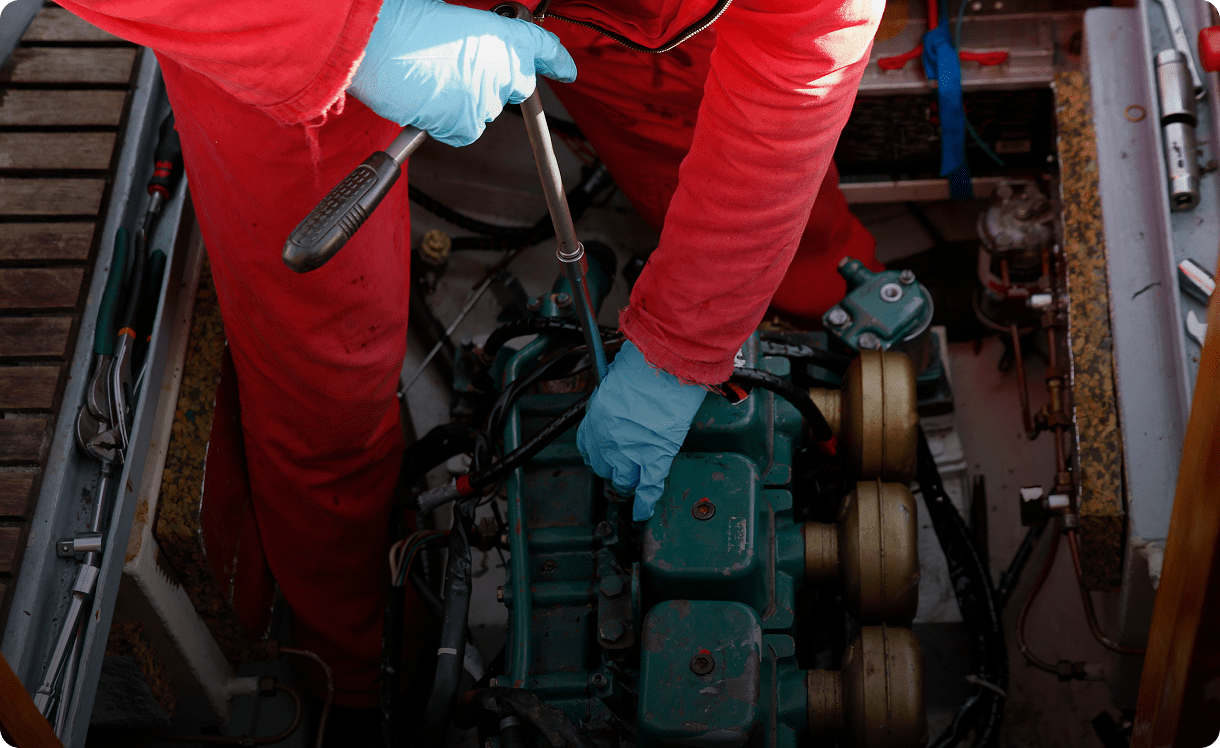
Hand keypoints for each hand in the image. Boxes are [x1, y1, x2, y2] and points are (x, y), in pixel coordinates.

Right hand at [347, 0, 575, 145]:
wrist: (374, 42)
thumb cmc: (403, 20)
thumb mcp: (450, 15)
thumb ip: (476, 38)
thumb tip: (476, 52)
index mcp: (502, 35)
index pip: (542, 50)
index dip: (556, 61)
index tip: (566, 70)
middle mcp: (501, 69)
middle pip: (514, 87)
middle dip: (497, 82)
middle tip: (464, 72)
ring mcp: (485, 100)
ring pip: (485, 110)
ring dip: (465, 101)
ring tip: (432, 81)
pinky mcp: (464, 124)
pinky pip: (464, 130)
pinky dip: (449, 122)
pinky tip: (427, 102)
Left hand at [576, 341, 706, 520]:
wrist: (663, 367)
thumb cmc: (642, 364)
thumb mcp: (614, 378)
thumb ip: (614, 397)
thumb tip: (620, 400)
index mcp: (595, 419)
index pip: (588, 446)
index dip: (596, 454)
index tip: (601, 456)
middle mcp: (608, 440)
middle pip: (605, 466)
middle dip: (612, 468)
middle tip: (621, 467)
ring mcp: (631, 452)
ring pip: (624, 480)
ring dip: (628, 482)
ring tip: (633, 483)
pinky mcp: (655, 457)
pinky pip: (649, 487)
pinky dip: (645, 502)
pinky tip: (643, 511)